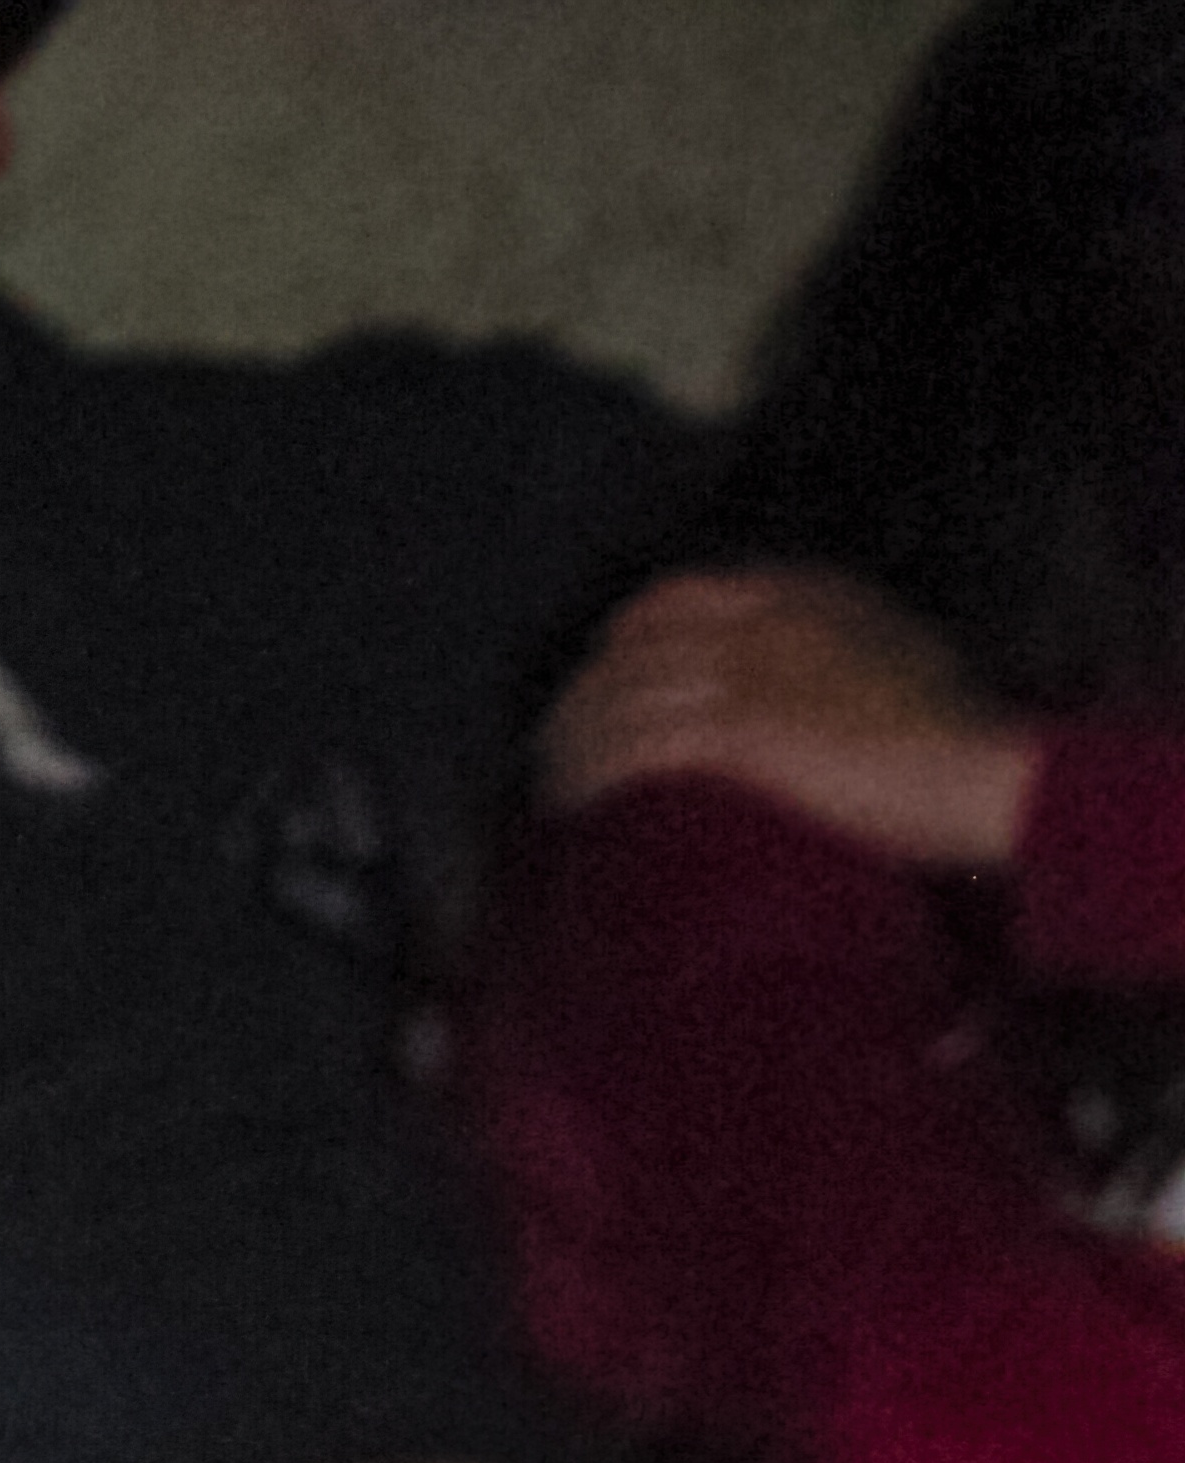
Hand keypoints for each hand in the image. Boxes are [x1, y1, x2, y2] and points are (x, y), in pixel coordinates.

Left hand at [537, 568, 1036, 871]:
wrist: (983, 769)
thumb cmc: (955, 741)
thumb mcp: (898, 670)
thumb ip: (840, 662)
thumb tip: (805, 699)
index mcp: (803, 593)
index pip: (678, 599)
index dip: (627, 643)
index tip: (602, 682)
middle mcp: (766, 617)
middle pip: (636, 645)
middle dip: (586, 694)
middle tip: (553, 742)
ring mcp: (750, 668)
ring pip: (625, 693)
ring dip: (575, 739)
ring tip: (549, 782)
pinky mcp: (741, 730)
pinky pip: (639, 742)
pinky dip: (596, 770)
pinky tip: (571, 800)